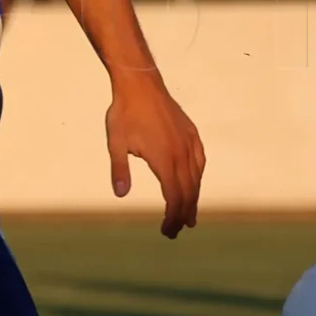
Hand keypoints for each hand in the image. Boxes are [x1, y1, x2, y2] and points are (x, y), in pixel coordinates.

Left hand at [107, 75, 204, 238]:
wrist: (141, 84)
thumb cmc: (125, 113)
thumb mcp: (116, 142)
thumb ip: (120, 169)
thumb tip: (121, 194)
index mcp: (164, 159)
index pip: (173, 197)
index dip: (172, 217)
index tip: (167, 231)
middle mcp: (181, 153)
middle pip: (188, 192)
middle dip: (183, 214)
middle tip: (177, 230)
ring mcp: (189, 143)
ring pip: (196, 178)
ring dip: (193, 199)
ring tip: (190, 216)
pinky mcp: (191, 134)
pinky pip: (200, 161)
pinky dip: (198, 177)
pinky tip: (195, 183)